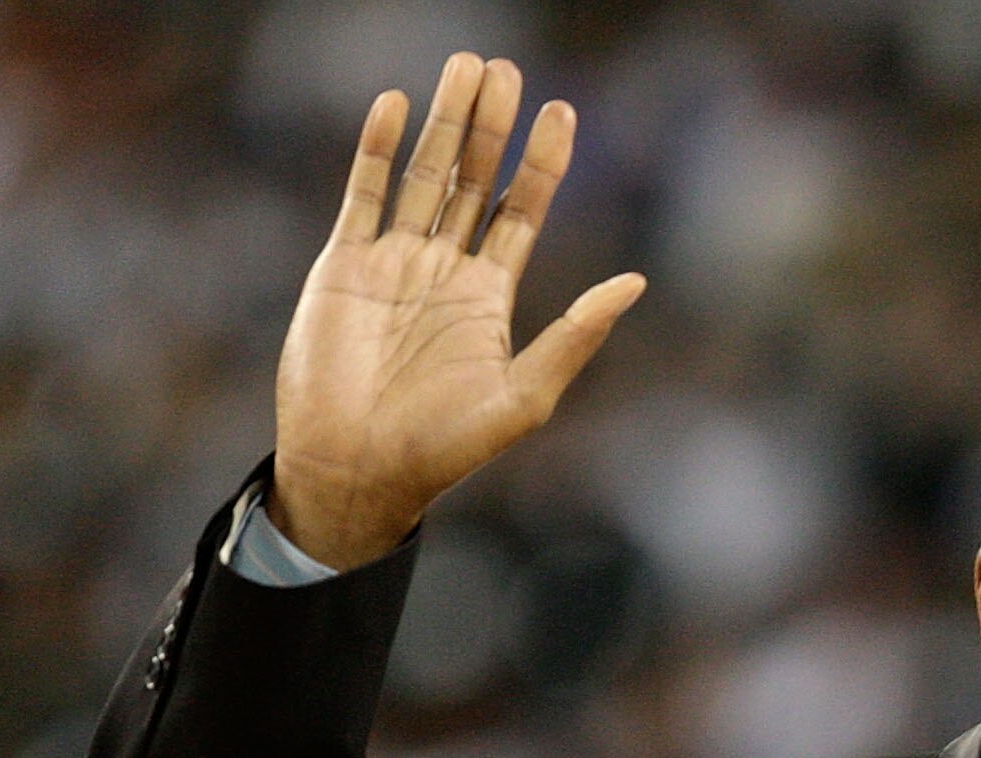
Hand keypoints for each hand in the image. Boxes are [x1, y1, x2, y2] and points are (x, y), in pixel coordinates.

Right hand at [270, 54, 646, 568]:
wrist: (358, 469)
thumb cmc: (445, 449)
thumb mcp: (526, 396)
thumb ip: (577, 336)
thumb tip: (636, 282)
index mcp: (491, 297)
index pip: (523, 211)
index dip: (543, 162)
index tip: (561, 110)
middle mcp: (446, 270)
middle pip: (474, 179)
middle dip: (490, 125)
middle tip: (504, 68)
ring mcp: (394, 262)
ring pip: (424, 176)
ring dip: (442, 121)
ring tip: (463, 65)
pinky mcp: (344, 264)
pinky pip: (364, 194)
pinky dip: (378, 150)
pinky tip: (394, 105)